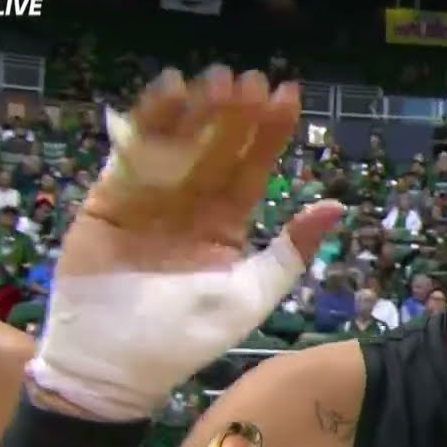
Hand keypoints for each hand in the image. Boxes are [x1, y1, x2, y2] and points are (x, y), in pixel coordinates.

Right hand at [34, 67, 341, 419]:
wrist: (114, 367)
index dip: (269, 132)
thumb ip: (290, 251)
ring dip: (196, 109)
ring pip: (178, 141)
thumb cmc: (187, 337)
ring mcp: (150, 196)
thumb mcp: (250, 294)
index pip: (253, 167)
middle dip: (234, 112)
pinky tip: (170, 92)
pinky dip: (149, 122)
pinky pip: (132, 153)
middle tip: (250, 79)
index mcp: (226, 221)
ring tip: (216, 80)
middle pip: (217, 145)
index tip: (287, 95)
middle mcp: (191, 201)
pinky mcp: (110, 197)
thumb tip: (336, 205)